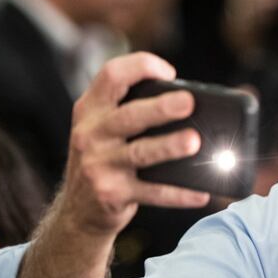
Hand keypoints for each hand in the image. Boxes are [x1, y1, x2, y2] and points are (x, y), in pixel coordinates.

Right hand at [60, 52, 209, 238]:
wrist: (77, 211)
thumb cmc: (103, 158)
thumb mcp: (102, 128)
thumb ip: (130, 109)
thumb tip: (192, 103)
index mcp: (90, 109)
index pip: (111, 75)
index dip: (140, 66)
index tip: (169, 72)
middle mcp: (90, 134)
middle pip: (129, 115)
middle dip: (160, 108)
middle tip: (189, 102)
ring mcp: (99, 166)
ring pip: (140, 153)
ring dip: (169, 146)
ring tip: (194, 142)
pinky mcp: (112, 194)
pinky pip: (152, 193)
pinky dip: (179, 194)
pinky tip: (201, 193)